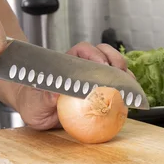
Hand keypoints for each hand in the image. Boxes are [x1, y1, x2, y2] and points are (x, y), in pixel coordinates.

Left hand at [15, 42, 132, 129]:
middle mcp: (81, 68)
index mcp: (66, 65)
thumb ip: (44, 97)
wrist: (36, 112)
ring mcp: (92, 79)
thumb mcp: (35, 103)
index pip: (83, 51)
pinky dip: (126, 89)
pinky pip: (116, 86)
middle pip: (103, 53)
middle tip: (119, 74)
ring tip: (129, 85)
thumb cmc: (34, 104)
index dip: (95, 55)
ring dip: (124, 73)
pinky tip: (130, 98)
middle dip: (115, 61)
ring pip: (113, 67)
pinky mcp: (100, 93)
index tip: (102, 66)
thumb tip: (55, 94)